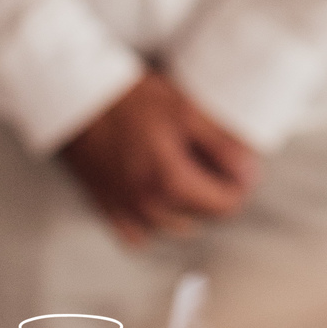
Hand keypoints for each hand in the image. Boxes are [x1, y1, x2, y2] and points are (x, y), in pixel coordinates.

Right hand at [60, 71, 260, 245]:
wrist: (76, 98)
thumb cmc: (132, 99)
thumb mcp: (185, 110)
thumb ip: (222, 144)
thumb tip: (251, 173)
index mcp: (171, 185)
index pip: (227, 205)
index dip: (239, 180)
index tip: (236, 157)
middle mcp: (148, 208)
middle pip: (202, 215)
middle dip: (212, 187)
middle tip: (205, 150)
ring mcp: (125, 213)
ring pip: (174, 223)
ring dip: (185, 200)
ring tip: (180, 162)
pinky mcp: (107, 209)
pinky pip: (141, 229)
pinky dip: (154, 212)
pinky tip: (153, 182)